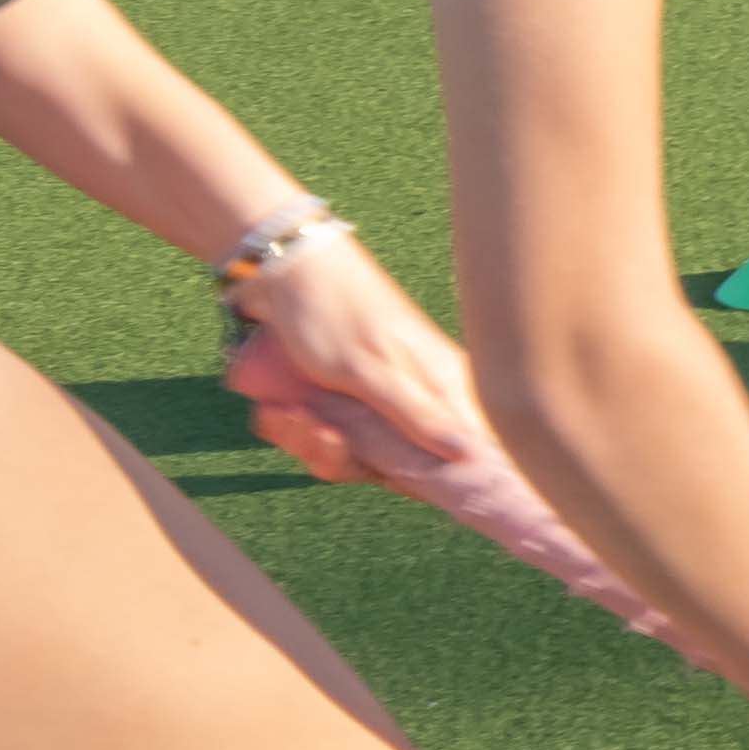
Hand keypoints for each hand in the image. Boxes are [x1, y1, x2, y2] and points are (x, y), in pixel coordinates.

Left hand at [219, 238, 494, 487]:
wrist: (280, 269)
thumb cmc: (334, 310)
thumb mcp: (372, 370)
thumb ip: (419, 415)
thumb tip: (470, 454)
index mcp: (442, 388)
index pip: (461, 456)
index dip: (428, 479)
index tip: (387, 475)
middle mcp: (414, 400)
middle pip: (393, 466)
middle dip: (344, 457)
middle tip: (319, 431)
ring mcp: (376, 403)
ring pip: (352, 455)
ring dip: (310, 442)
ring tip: (289, 411)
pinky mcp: (343, 403)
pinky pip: (325, 439)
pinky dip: (296, 429)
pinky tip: (278, 410)